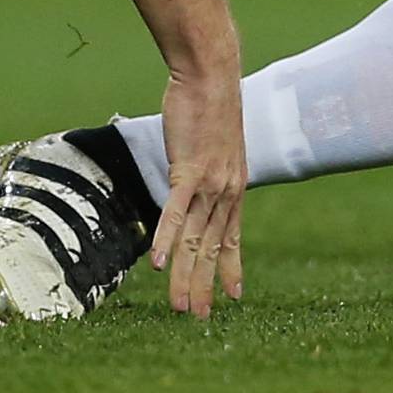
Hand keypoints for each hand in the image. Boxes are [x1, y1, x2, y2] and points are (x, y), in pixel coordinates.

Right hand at [153, 65, 246, 317]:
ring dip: (185, 276)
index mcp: (233, 186)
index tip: (234, 298)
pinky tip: (159, 265)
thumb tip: (196, 176)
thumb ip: (208, 167)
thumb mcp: (216, 143)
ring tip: (179, 308)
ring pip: (194, 239)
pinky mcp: (189, 170)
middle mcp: (226, 191)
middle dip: (205, 286)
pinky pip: (175, 212)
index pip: (232, 237)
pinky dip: (166, 240)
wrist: (211, 73)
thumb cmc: (210, 101)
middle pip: (212, 247)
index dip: (231, 268)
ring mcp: (209, 183)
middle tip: (199, 318)